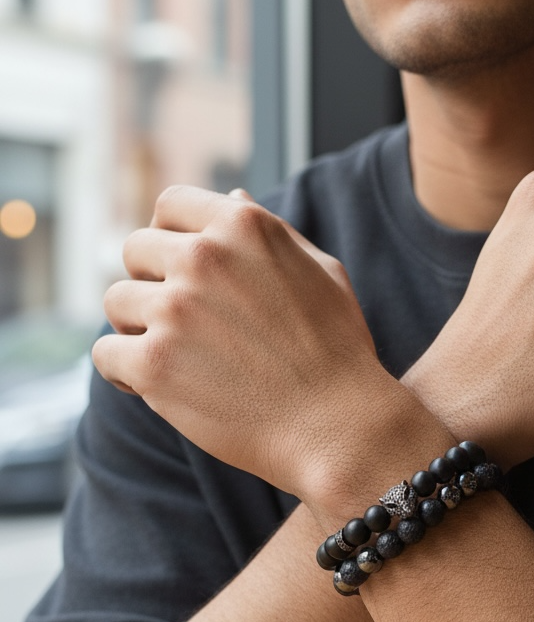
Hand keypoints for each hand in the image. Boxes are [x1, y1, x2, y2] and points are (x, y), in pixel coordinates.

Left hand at [93, 187, 388, 496]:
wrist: (339, 427)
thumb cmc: (338, 353)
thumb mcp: (321, 272)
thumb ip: (271, 232)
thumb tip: (231, 194)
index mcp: (244, 226)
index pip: (170, 205)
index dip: (170, 237)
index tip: (180, 270)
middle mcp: (204, 257)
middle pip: (135, 250)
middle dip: (152, 283)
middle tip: (184, 324)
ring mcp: (175, 309)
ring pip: (116, 301)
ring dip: (137, 328)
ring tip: (177, 359)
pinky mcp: (153, 363)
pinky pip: (106, 353)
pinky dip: (124, 372)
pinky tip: (158, 387)